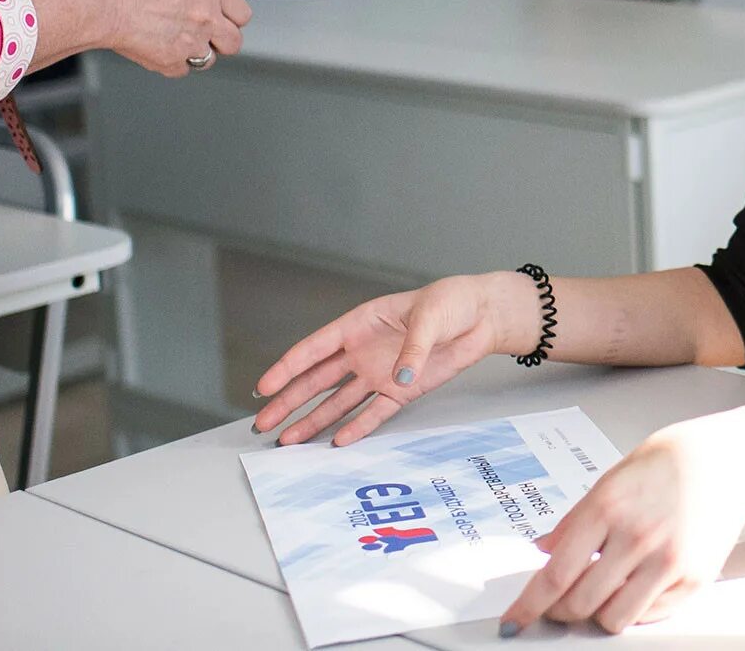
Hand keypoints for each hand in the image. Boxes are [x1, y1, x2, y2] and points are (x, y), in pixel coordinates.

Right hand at [103, 0, 252, 76]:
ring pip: (210, 59)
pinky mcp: (171, 62)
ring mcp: (191, 43)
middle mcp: (206, 18)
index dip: (232, 16)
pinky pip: (182, 70)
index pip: (241, 13)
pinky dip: (174, 64)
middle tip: (208, 35)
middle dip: (223, 39)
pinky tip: (160, 50)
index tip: (225, 18)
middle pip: (233, 41)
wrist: (100, 3)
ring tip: (179, 42)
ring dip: (198, 53)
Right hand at [252, 271, 534, 445]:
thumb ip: (412, 350)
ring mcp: (380, 373)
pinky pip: (374, 412)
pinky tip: (336, 441)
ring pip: (339, 401)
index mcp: (359, 325)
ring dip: (314, 419)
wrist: (481, 317)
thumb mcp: (430, 317)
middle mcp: (362, 352)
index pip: (314, 349)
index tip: (264, 387)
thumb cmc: (452, 303)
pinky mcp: (402, 391)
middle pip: (317, 380)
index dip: (287, 368)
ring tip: (288, 440)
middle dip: (289, 401)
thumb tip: (399, 379)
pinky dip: (357, 426)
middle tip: (264, 423)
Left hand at [502, 416, 744, 634]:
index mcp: (608, 508)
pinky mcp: (694, 577)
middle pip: (580, 603)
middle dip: (560, 611)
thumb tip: (545, 552)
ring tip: (600, 594)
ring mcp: (668, 560)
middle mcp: (637, 537)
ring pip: (614, 618)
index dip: (528, 605)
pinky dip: (634, 609)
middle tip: (558, 604)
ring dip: (598, 613)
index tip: (513, 621)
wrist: (728, 460)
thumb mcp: (611, 479)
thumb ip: (575, 520)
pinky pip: (650, 614)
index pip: (555, 574)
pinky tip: (633, 586)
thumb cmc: (670, 462)